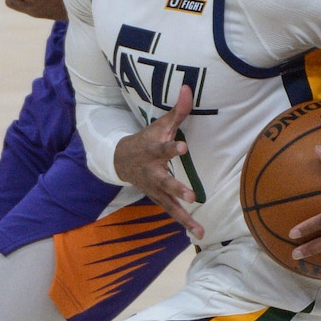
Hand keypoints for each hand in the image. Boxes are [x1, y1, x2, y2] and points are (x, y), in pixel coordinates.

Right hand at [113, 85, 203, 238]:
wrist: (121, 160)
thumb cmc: (147, 139)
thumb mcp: (160, 124)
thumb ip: (177, 110)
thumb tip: (188, 87)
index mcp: (153, 150)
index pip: (163, 148)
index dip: (172, 148)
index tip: (183, 147)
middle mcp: (152, 171)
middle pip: (164, 181)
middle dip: (177, 188)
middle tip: (191, 196)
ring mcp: (154, 188)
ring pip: (169, 203)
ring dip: (183, 216)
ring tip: (199, 229)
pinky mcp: (158, 198)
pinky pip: (171, 212)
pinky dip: (184, 223)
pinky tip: (199, 233)